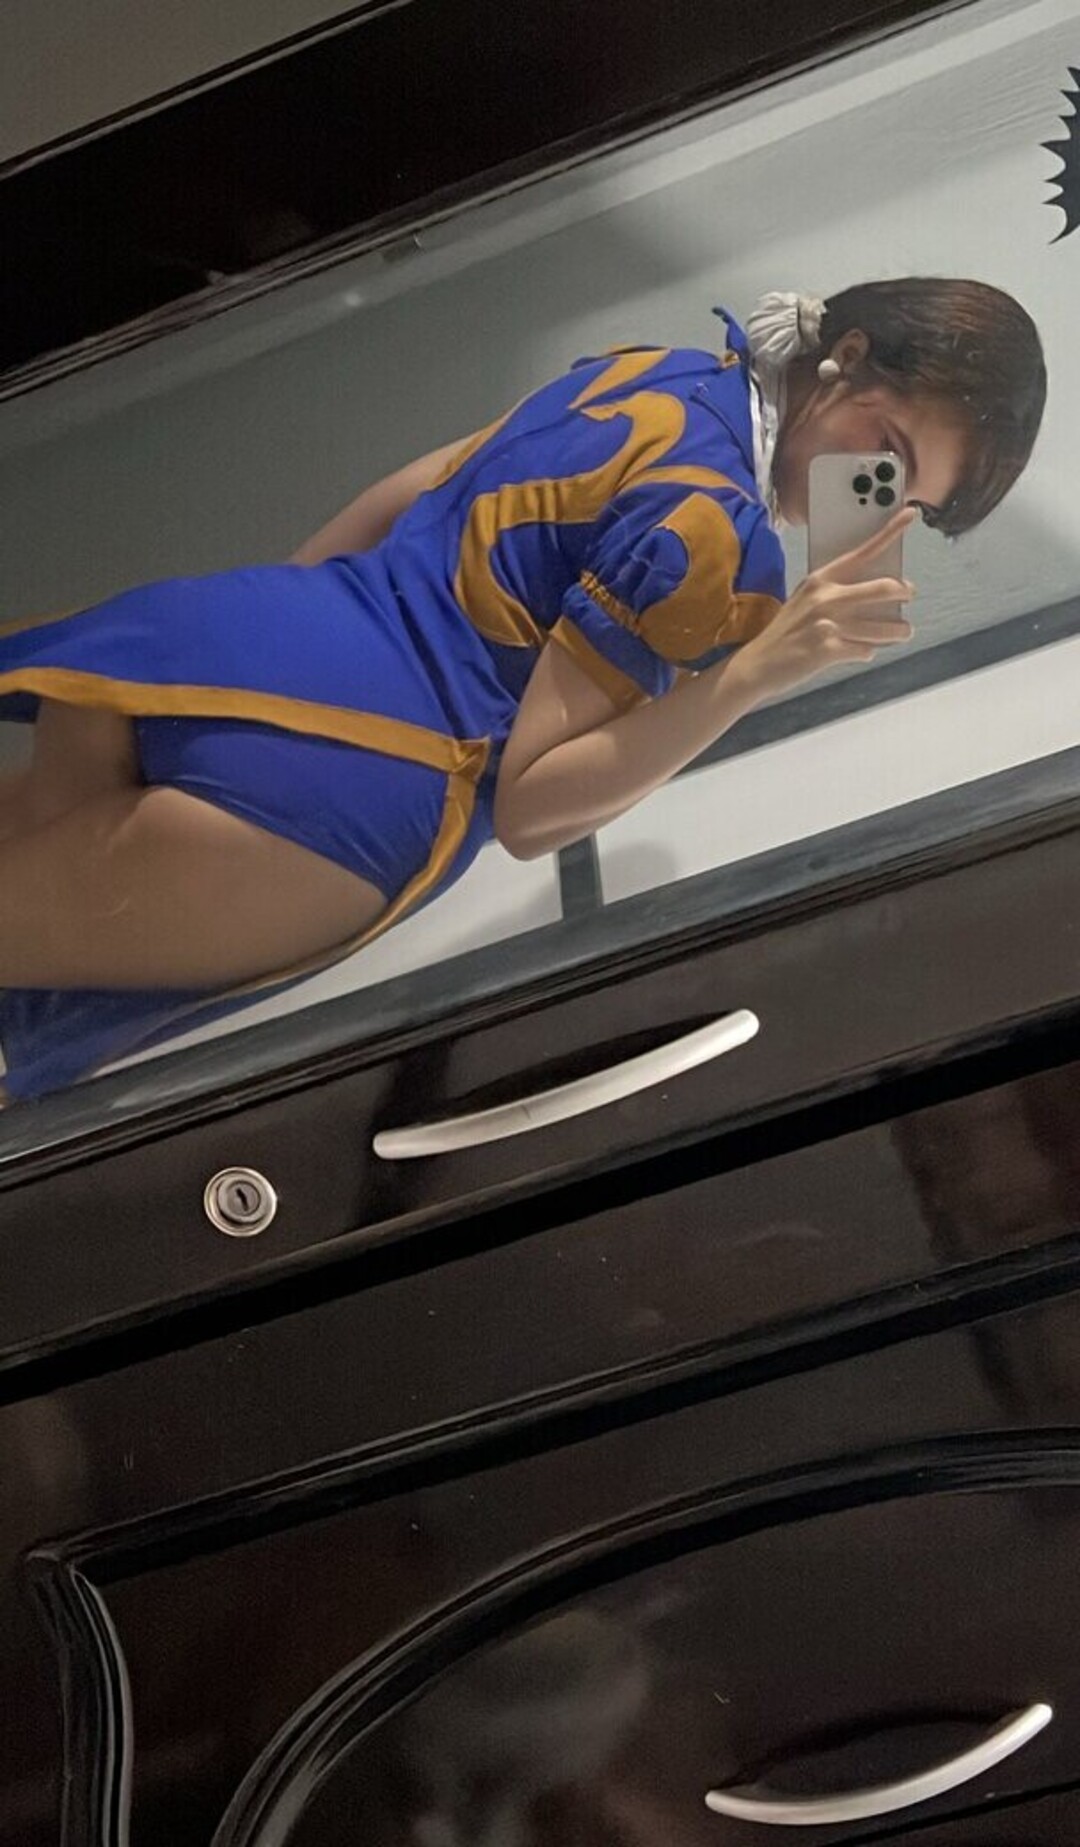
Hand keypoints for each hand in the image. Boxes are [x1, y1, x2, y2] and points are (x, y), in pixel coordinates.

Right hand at [725, 505, 918, 711]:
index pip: (863, 551)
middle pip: (885, 588)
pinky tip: (859, 652)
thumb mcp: (805, 600)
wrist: (758, 664)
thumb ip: (835, 592)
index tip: (909, 515)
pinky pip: (866, 650)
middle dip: (904, 592)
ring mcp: (828, 623)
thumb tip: (875, 592)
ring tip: (902, 632)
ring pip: (884, 626)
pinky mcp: (829, 649)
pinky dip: (867, 652)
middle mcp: (826, 597)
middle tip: (908, 596)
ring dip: (898, 631)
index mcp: (820, 579)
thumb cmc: (785, 632)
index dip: (889, 531)